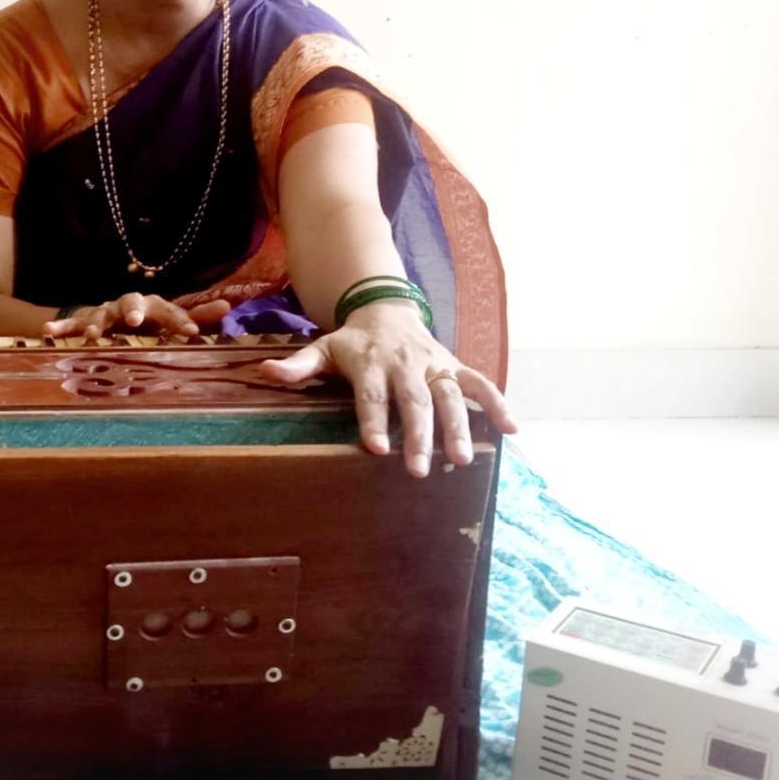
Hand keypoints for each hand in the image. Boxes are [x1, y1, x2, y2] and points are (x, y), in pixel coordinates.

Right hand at [42, 293, 233, 339]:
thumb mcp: (172, 318)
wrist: (111, 315)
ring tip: (95, 337)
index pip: (170, 309)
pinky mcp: (83, 321)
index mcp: (154, 306)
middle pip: (131, 302)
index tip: (191, 333)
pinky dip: (60, 327)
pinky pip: (70, 323)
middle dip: (134, 310)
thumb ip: (198, 315)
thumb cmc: (148, 320)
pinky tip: (47, 331)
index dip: (180, 320)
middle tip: (136, 322)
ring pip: (100, 314)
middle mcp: (128, 305)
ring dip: (97, 324)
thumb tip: (228, 306)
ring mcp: (104, 312)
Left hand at [259, 300, 517, 476]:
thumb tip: (264, 371)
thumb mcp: (323, 348)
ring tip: (463, 461)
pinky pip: (481, 384)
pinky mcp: (455, 367)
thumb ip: (298, 366)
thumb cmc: (352, 342)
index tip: (376, 449)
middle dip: (419, 435)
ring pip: (450, 396)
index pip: (372, 395)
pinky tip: (513, 430)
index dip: (374, 421)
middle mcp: (406, 364)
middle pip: (414, 401)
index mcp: (371, 362)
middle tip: (420, 470)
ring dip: (459, 427)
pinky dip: (498, 404)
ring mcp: (434, 365)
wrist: (386, 309)